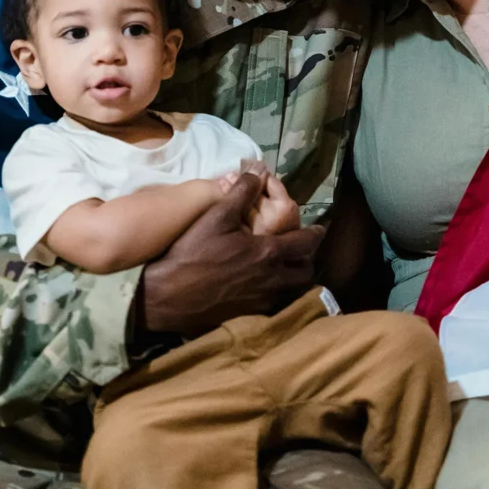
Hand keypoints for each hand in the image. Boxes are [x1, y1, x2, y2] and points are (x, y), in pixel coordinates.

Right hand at [140, 172, 323, 336]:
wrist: (168, 296)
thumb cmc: (193, 252)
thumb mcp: (217, 216)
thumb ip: (241, 192)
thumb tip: (258, 172)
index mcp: (269, 252)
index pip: (306, 242)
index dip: (316, 233)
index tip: (320, 228)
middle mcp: (273, 279)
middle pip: (306, 272)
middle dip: (308, 259)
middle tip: (301, 249)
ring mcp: (262, 301)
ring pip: (293, 290)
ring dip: (294, 278)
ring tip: (285, 268)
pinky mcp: (249, 315)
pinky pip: (275, 304)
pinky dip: (277, 293)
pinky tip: (264, 286)